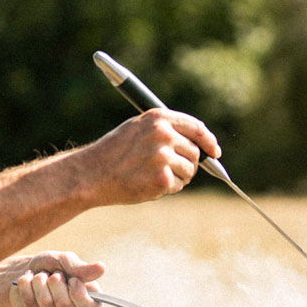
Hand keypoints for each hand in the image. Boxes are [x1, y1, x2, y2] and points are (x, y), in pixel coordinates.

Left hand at [8, 251, 104, 306]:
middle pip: (63, 303)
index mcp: (89, 298)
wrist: (27, 270)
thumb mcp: (65, 261)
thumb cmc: (52, 265)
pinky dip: (26, 285)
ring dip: (38, 281)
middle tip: (52, 275)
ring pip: (45, 303)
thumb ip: (81, 268)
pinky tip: (28, 282)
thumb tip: (101, 268)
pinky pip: (29, 303)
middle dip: (54, 281)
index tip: (72, 279)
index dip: (78, 293)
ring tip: (40, 277)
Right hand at [83, 109, 221, 205]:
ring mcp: (163, 157)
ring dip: (177, 177)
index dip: (209, 141)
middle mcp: (164, 134)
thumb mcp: (137, 129)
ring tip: (152, 175)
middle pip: (195, 152)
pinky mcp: (162, 179)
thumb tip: (198, 145)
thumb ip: (165, 131)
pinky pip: (178, 185)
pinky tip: (147, 184)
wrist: (92, 174)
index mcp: (158, 118)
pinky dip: (167, 188)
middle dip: (188, 163)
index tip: (214, 152)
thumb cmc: (113, 152)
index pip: (196, 128)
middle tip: (170, 170)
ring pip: (189, 170)